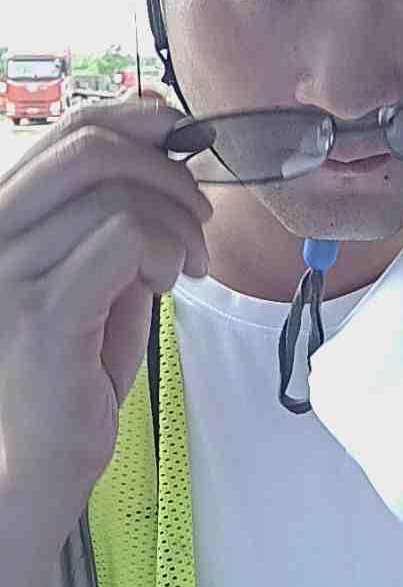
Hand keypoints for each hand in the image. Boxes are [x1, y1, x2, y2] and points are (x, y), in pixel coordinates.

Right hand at [0, 97, 212, 516]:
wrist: (29, 469)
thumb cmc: (68, 373)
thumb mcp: (96, 277)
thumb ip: (117, 221)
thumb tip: (168, 162)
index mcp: (7, 215)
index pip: (69, 130)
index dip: (135, 117)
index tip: (181, 133)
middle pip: (91, 148)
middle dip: (167, 171)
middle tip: (199, 217)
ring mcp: (11, 269)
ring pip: (118, 194)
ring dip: (179, 222)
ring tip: (190, 264)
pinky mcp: (43, 311)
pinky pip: (124, 238)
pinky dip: (165, 250)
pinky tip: (170, 284)